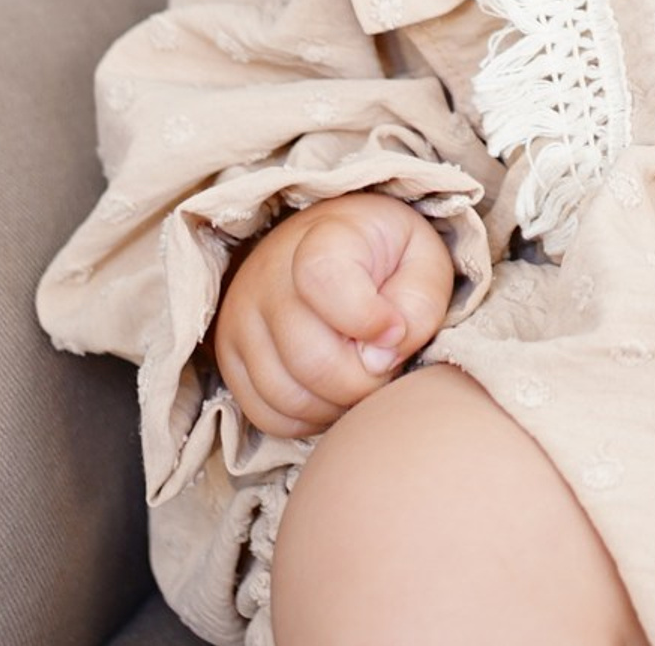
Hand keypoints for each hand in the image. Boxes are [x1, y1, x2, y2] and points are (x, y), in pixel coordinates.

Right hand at [213, 190, 455, 437]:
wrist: (332, 242)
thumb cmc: (388, 254)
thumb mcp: (424, 259)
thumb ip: (418, 303)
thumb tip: (380, 358)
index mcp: (322, 237)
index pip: (323, 281)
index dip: (367, 320)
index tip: (395, 328)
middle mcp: (267, 275)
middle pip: (311, 359)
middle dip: (363, 380)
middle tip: (385, 364)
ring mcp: (241, 317)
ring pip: (288, 397)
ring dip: (337, 405)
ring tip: (361, 376)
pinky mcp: (230, 355)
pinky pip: (265, 414)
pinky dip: (306, 418)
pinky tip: (332, 391)